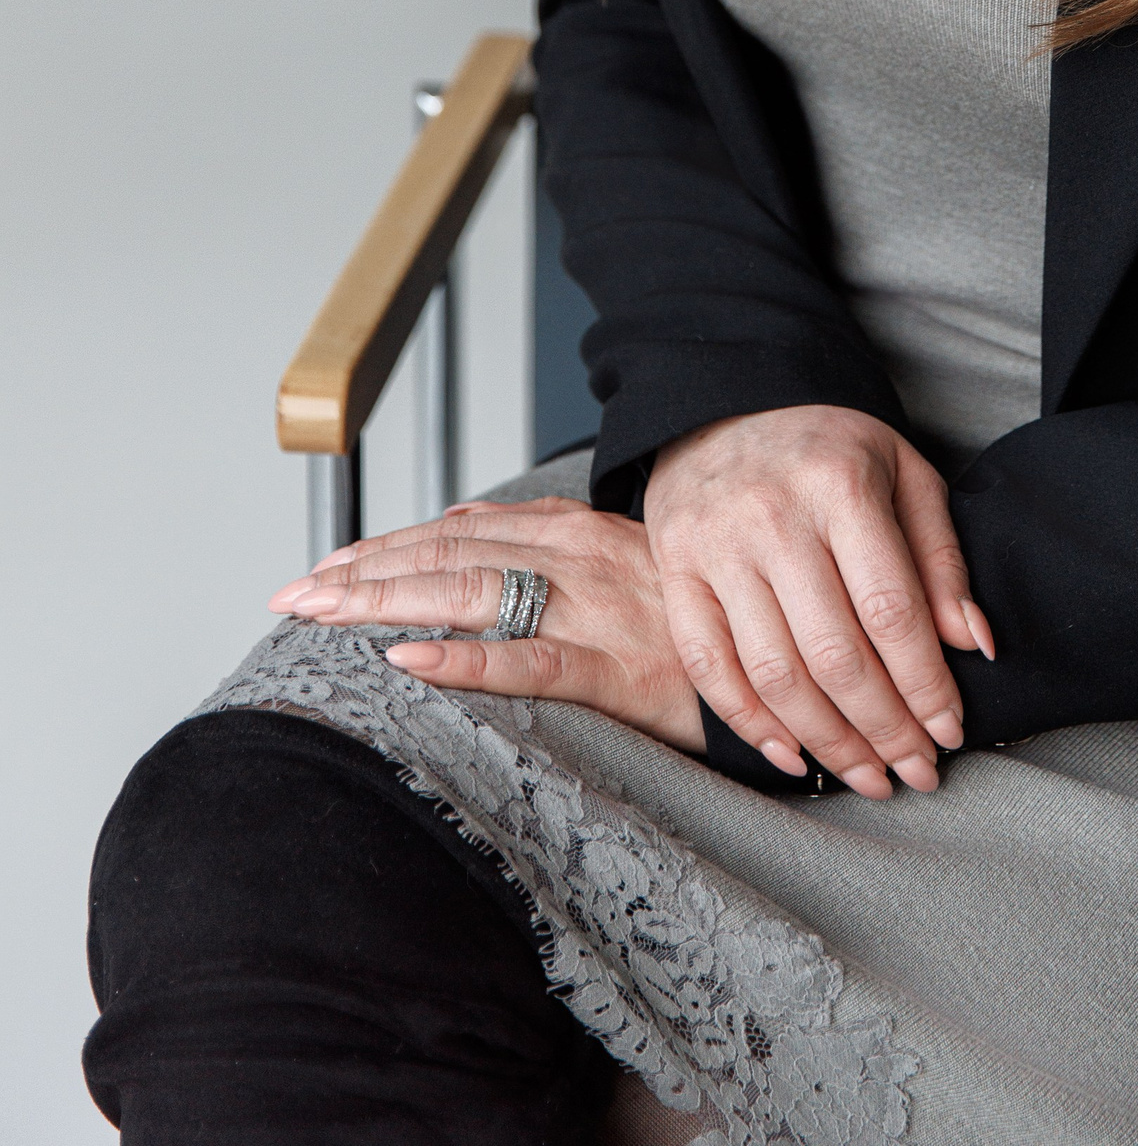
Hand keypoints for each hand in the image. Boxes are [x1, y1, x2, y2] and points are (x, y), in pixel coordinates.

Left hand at [266, 496, 705, 753]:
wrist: (795, 653)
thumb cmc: (699, 615)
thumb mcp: (624, 558)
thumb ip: (547, 541)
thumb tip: (465, 518)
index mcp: (577, 531)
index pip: (459, 529)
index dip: (386, 545)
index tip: (322, 567)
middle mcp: (580, 559)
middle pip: (450, 555)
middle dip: (364, 574)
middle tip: (292, 597)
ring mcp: (599, 612)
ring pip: (474, 594)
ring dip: (389, 601)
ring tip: (324, 615)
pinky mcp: (621, 670)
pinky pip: (531, 662)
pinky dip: (465, 659)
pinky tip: (410, 661)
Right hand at [644, 405, 994, 801]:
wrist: (728, 400)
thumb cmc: (829, 448)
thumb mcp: (903, 473)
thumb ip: (940, 557)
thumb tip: (974, 644)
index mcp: (839, 485)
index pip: (891, 609)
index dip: (925, 683)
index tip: (950, 731)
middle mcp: (772, 516)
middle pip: (834, 654)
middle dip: (884, 729)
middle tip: (916, 771)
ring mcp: (716, 545)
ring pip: (774, 673)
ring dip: (827, 742)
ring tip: (868, 776)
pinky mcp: (675, 568)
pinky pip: (709, 666)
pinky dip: (751, 724)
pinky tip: (794, 756)